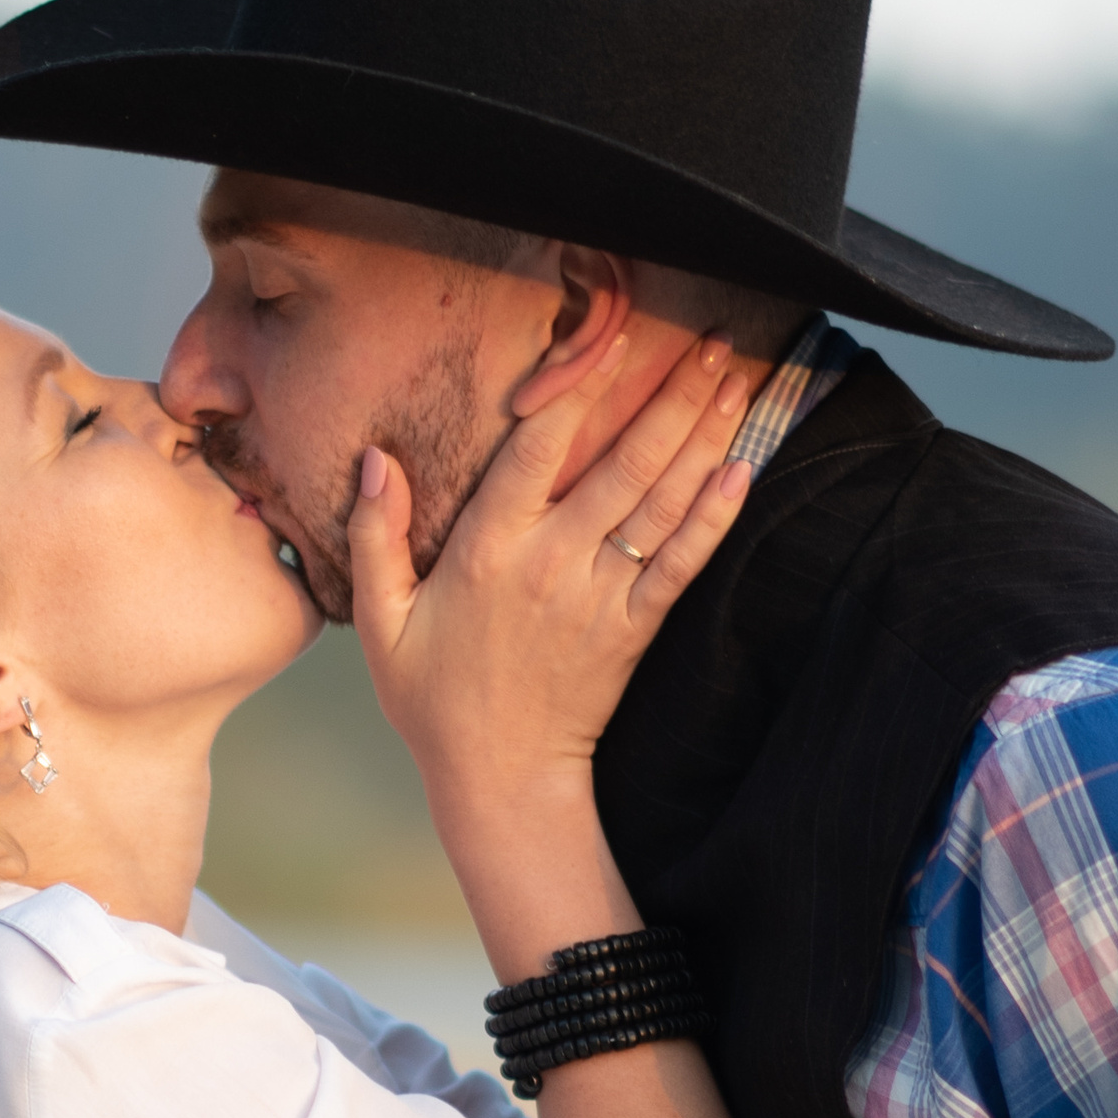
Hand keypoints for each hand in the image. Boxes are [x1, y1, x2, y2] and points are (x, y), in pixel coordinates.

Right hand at [348, 331, 752, 835]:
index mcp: (487, 552)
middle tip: (711, 341)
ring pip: (661, 502)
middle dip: (671, 397)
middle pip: (622, 464)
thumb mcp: (380, 621)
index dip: (578, 389)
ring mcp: (601, 597)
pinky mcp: (634, 629)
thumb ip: (376, 536)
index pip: (537, 451)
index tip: (612, 337)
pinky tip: (741, 470)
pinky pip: (682, 563)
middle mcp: (552, 564)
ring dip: (704, 438)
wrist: (500, 780)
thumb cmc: (433, 700)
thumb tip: (376, 460)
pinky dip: (714, 516)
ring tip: (735, 382)